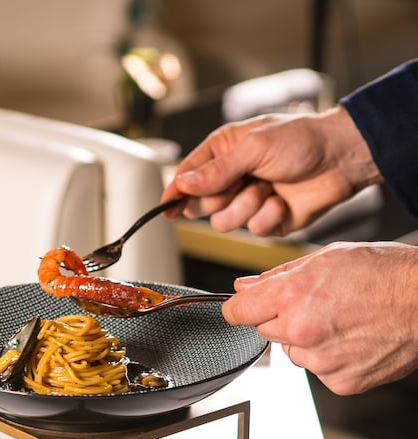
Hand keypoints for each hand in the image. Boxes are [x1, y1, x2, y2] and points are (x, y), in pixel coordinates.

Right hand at [162, 106, 380, 236]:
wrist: (340, 159)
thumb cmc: (302, 140)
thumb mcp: (254, 147)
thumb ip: (217, 170)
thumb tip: (183, 183)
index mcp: (224, 153)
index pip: (188, 177)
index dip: (175, 193)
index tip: (166, 208)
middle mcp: (233, 178)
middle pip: (201, 206)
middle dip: (219, 199)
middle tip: (239, 184)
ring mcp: (249, 202)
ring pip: (225, 222)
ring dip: (247, 206)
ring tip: (268, 188)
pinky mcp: (267, 221)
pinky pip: (254, 230)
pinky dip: (270, 215)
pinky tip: (283, 200)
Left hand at [222, 242, 417, 393]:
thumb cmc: (386, 274)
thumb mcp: (327, 258)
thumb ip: (278, 275)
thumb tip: (244, 286)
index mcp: (292, 296)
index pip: (237, 312)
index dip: (240, 307)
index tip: (243, 307)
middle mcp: (301, 331)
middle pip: (264, 331)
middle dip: (281, 319)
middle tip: (317, 305)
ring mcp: (319, 361)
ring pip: (292, 352)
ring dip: (307, 340)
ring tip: (342, 320)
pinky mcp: (338, 381)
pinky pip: (318, 370)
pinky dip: (330, 358)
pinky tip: (352, 339)